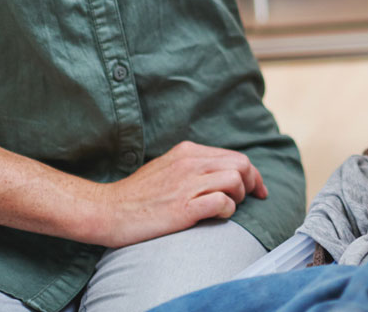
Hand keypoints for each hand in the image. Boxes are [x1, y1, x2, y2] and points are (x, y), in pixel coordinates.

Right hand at [91, 141, 267, 247]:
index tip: (258, 188)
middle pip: (241, 163)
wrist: (109, 210)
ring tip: (229, 207)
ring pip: (235, 179)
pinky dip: (227, 210)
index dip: (252, 172)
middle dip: (253, 182)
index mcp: (188, 151)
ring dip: (239, 196)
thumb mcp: (168, 167)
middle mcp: (190, 162)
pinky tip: (218, 216)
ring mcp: (187, 184)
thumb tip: (219, 172)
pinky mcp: (183, 207)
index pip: (234, 155)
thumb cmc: (138, 195)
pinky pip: (221, 203)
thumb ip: (192, 166)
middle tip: (252, 198)